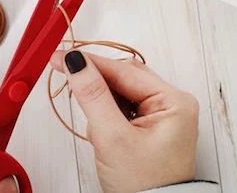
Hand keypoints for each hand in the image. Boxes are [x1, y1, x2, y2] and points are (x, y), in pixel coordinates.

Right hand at [50, 50, 198, 192]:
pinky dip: (108, 115)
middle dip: (98, 87)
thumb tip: (76, 63)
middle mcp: (173, 104)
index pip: (125, 71)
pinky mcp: (151, 128)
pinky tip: (103, 130)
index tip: (62, 57)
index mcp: (174, 102)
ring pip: (122, 93)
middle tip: (69, 82)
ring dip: (102, 103)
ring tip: (98, 128)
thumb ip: (93, 96)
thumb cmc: (143, 186)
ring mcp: (163, 116)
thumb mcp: (112, 138)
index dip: (91, 63)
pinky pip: (124, 109)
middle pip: (125, 78)